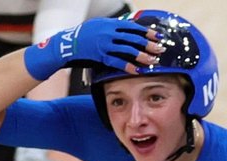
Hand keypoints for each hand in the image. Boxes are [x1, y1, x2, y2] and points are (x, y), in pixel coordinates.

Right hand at [23, 17, 162, 80]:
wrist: (65, 44)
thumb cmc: (84, 37)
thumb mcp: (99, 26)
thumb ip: (113, 27)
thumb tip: (129, 26)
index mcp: (109, 24)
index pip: (132, 27)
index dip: (146, 32)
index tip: (158, 35)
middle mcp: (108, 32)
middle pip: (133, 38)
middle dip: (148, 43)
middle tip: (160, 49)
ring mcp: (104, 43)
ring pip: (127, 49)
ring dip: (141, 55)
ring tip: (153, 61)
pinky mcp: (99, 55)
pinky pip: (117, 61)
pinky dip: (128, 66)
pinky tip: (137, 70)